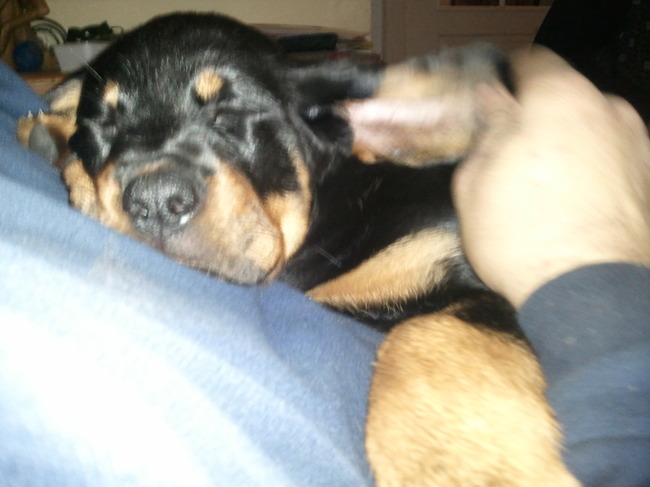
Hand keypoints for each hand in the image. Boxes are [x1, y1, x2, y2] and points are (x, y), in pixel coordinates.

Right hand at [452, 47, 649, 306]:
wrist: (585, 294)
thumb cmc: (519, 237)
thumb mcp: (473, 184)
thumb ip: (485, 133)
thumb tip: (490, 105)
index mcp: (557, 99)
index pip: (531, 63)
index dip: (507, 82)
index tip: (493, 106)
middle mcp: (607, 109)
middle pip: (564, 98)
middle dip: (538, 118)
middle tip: (512, 155)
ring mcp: (637, 143)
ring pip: (591, 128)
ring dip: (568, 144)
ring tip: (545, 188)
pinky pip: (612, 158)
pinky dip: (593, 169)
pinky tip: (574, 205)